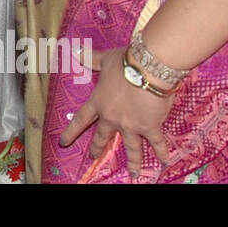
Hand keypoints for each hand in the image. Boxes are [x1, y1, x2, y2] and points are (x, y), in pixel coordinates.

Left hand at [58, 47, 172, 177]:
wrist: (148, 70)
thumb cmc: (125, 63)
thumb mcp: (106, 59)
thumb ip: (92, 59)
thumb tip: (75, 52)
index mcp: (99, 102)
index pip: (81, 119)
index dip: (71, 131)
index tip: (63, 142)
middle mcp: (112, 117)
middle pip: (102, 136)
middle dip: (97, 148)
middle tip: (93, 158)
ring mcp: (131, 125)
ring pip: (130, 147)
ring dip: (132, 162)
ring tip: (132, 174)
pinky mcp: (149, 127)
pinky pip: (156, 143)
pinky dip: (161, 152)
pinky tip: (164, 162)